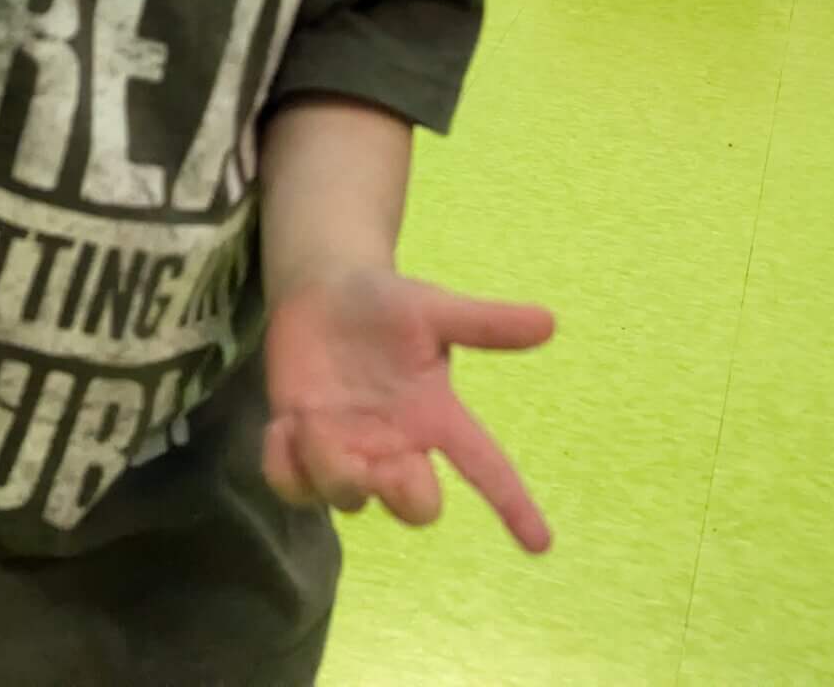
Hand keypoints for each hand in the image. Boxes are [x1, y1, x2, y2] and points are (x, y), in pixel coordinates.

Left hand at [263, 268, 554, 552]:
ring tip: (312, 421)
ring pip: (348, 498)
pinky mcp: (301, 444)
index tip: (540, 544)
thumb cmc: (385, 303)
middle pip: (416, 507)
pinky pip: (294, 486)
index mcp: (436, 417)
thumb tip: (548, 320)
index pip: (486, 468)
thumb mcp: (432, 308)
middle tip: (382, 462)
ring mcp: (348, 448)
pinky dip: (286, 469)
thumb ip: (483, 323)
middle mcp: (397, 444)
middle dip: (403, 495)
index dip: (513, 506)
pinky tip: (285, 425)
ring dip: (332, 470)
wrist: (323, 290)